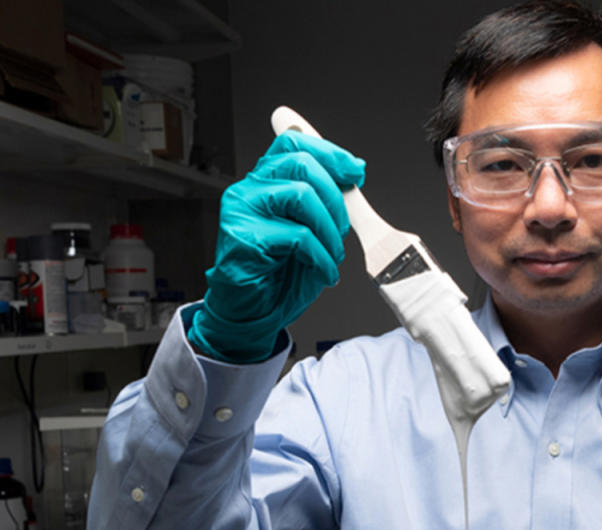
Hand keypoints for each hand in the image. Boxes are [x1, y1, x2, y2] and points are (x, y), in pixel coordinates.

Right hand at [188, 131, 364, 362]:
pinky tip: (324, 272)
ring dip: (329, 229)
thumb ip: (325, 197)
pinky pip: (298, 236)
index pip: (293, 142)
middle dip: (335, 196)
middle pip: (301, 163)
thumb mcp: (311, 227)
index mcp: (264, 180)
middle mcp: (248, 189)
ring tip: (333, 254)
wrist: (253, 312)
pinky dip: (321, 257)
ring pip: (301, 195)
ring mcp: (241, 211)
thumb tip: (353, 169)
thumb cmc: (281, 272)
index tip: (356, 171)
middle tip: (343, 227)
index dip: (330, 152)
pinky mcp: (243, 238)